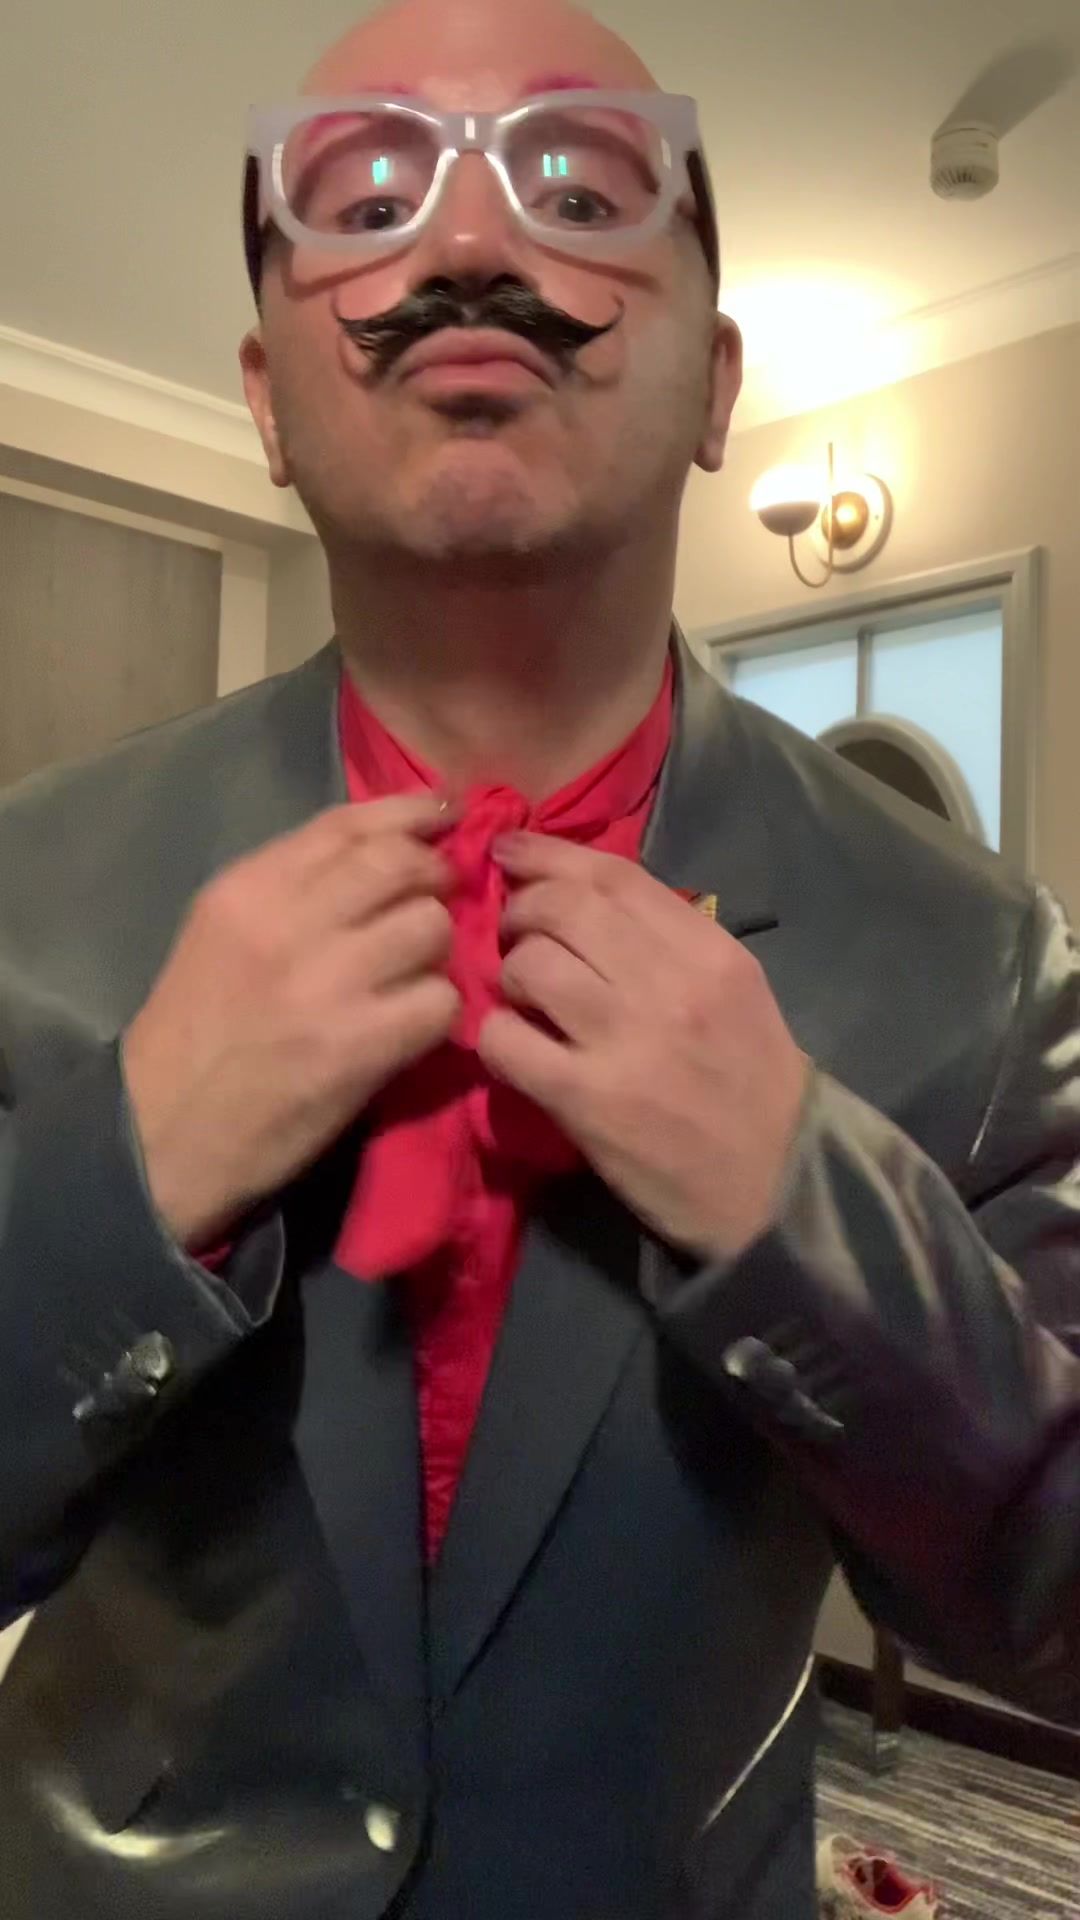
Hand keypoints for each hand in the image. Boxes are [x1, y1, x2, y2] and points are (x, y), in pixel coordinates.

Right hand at [122, 795, 459, 1251]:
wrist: (163, 1131)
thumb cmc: (196, 1032)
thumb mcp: (221, 932)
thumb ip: (291, 887)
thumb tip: (384, 851)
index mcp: (247, 888)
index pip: (347, 825)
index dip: (410, 813)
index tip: (444, 813)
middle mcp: (288, 922)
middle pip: (399, 865)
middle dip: (434, 875)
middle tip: (444, 896)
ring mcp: (329, 982)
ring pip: (430, 926)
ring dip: (436, 949)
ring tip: (415, 971)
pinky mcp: (362, 1044)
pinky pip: (440, 1001)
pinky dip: (437, 1010)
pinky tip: (414, 1024)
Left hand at [476, 834, 808, 1262]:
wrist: (775, 1186)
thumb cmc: (751, 1084)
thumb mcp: (736, 990)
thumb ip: (671, 939)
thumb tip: (584, 898)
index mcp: (709, 951)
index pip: (614, 875)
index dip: (549, 853)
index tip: (512, 850)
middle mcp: (670, 984)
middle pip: (563, 908)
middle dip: (519, 909)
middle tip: (512, 932)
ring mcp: (626, 1041)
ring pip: (529, 965)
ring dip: (508, 974)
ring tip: (521, 998)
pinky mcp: (586, 1100)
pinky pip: (506, 1041)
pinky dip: (494, 1036)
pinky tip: (511, 1047)